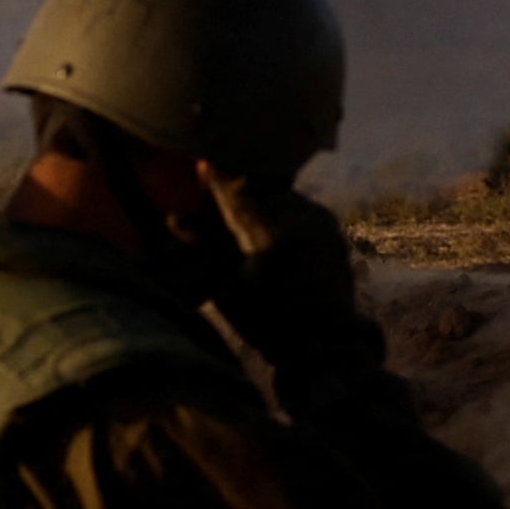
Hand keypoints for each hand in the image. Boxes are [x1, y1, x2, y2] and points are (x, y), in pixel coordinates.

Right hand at [195, 165, 377, 390]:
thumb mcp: (229, 289)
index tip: (203, 162)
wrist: (324, 346)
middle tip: (221, 179)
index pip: (239, 197)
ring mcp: (324, 228)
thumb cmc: (269, 322)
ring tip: (244, 202)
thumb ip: (205, 249)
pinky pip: (302, 213)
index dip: (218, 181)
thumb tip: (175, 218)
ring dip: (263, 199)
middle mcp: (304, 222)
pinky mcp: (334, 237)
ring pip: (285, 200)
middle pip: (264, 192)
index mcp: (275, 234)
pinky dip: (282, 213)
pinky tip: (269, 221)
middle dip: (241, 188)